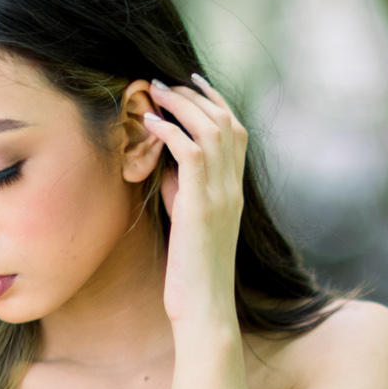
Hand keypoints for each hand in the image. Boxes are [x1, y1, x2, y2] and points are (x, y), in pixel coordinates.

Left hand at [139, 74, 247, 330]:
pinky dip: (171, 132)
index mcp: (234, 190)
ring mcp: (221, 197)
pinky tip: (151, 124)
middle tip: (163, 82)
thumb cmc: (192, 270)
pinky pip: (191, 154)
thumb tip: (166, 159)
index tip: (192, 81)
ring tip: (154, 92)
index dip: (216, 101)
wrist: (204, 307)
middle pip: (225, 123)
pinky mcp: (202, 207)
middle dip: (194, 96)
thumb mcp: (188, 218)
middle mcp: (233, 188)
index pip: (236, 131)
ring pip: (211, 131)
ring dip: (181, 106)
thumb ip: (183, 187)